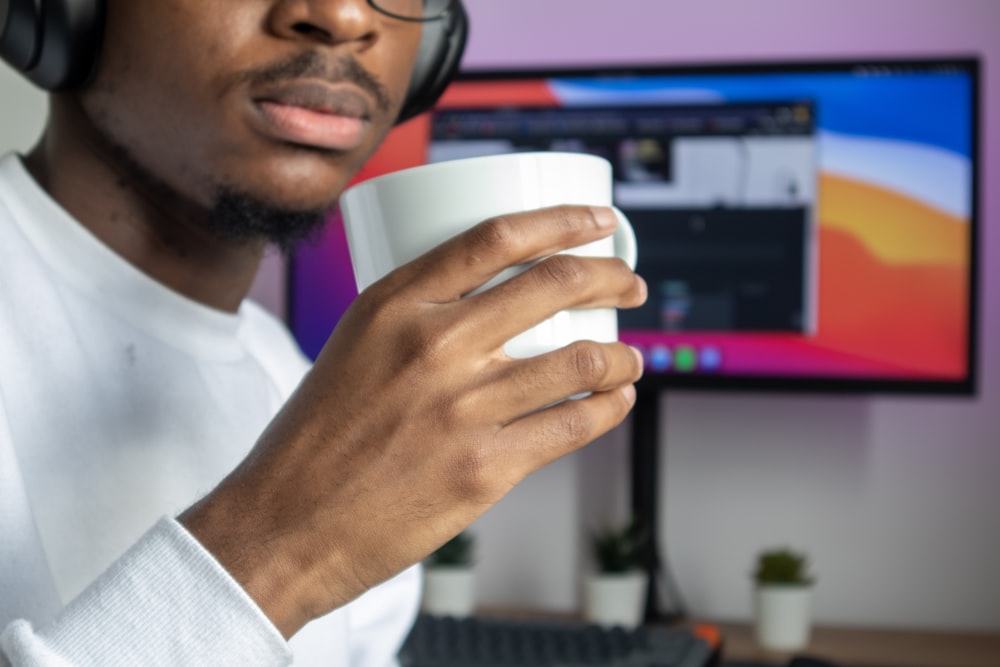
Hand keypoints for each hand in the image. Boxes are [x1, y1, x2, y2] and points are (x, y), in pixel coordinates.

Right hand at [179, 205, 646, 636]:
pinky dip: (610, 409)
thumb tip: (490, 304)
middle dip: (610, 276)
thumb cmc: (314, 439)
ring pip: (579, 360)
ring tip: (628, 358)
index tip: (598, 222)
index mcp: (393, 305)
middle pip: (553, 286)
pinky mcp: (484, 469)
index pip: (496, 237)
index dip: (562, 221)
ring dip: (621, 355)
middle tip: (628, 283)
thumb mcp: (352, 347)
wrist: (283, 526)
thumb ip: (416, 318)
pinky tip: (615, 402)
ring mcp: (462, 408)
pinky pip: (572, 426)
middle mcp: (432, 346)